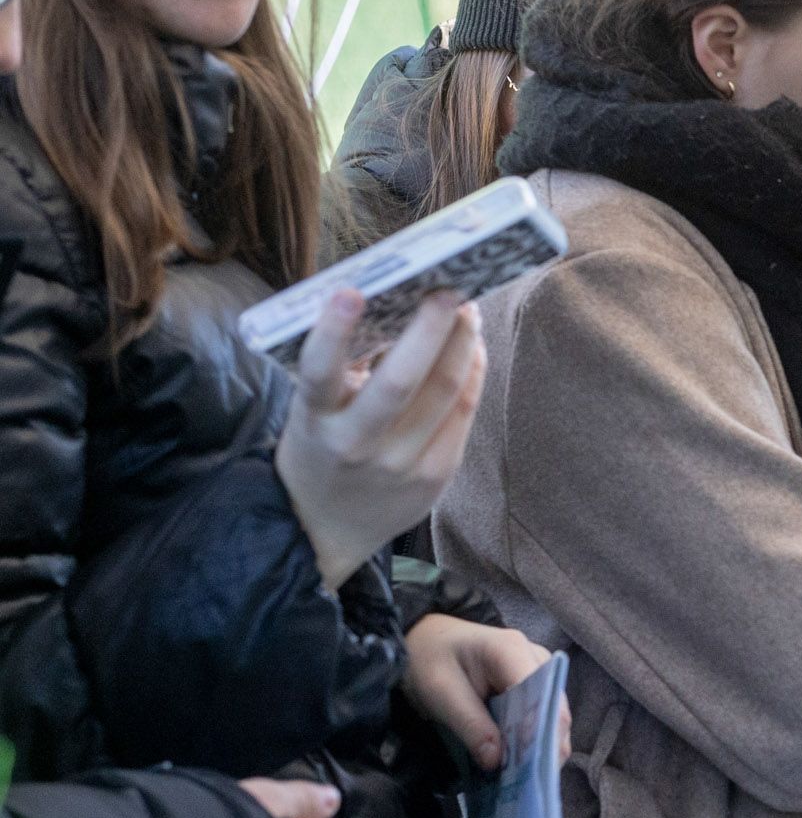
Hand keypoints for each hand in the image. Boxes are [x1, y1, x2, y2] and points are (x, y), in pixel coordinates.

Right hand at [274, 290, 485, 585]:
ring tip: (466, 308)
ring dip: (462, 343)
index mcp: (315, 421)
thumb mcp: (312, 410)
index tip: (349, 291)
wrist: (325, 527)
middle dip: (429, 330)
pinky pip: (464, 412)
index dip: (332, 333)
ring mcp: (402, 465)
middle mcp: (357, 445)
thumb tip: (397, 306)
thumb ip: (343, 368)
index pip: (318, 373)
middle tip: (447, 290)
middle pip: (401, 382)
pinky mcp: (437, 475)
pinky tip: (473, 346)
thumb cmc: (320, 447)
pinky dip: (472, 372)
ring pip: (446, 393)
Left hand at [403, 614, 565, 769]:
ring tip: (523, 780)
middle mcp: (536, 659)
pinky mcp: (535, 688)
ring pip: (554, 717)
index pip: (541, 694)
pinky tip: (519, 764)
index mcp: (511, 650)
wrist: (425, 640)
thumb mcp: (439, 692)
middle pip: (555, 709)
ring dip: (541, 749)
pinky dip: (533, 743)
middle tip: (527, 785)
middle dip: (545, 748)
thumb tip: (498, 762)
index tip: (528, 769)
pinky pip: (543, 718)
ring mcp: (539, 673)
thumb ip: (470, 725)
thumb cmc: (428, 659)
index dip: (540, 732)